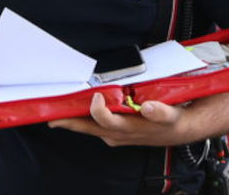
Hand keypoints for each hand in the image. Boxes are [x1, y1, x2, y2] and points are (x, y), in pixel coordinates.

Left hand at [48, 93, 181, 146]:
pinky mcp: (114, 130)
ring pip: (87, 127)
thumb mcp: (172, 115)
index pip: (105, 121)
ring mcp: (114, 134)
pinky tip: (73, 110)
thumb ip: (161, 112)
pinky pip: (93, 125)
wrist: (178, 129)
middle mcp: (117, 134)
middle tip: (50, 115)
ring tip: (55, 111)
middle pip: (87, 127)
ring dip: (71, 120)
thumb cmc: (172, 122)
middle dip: (67, 121)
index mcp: (128, 129)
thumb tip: (150, 108)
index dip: (98, 108)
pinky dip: (81, 118)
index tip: (97, 94)